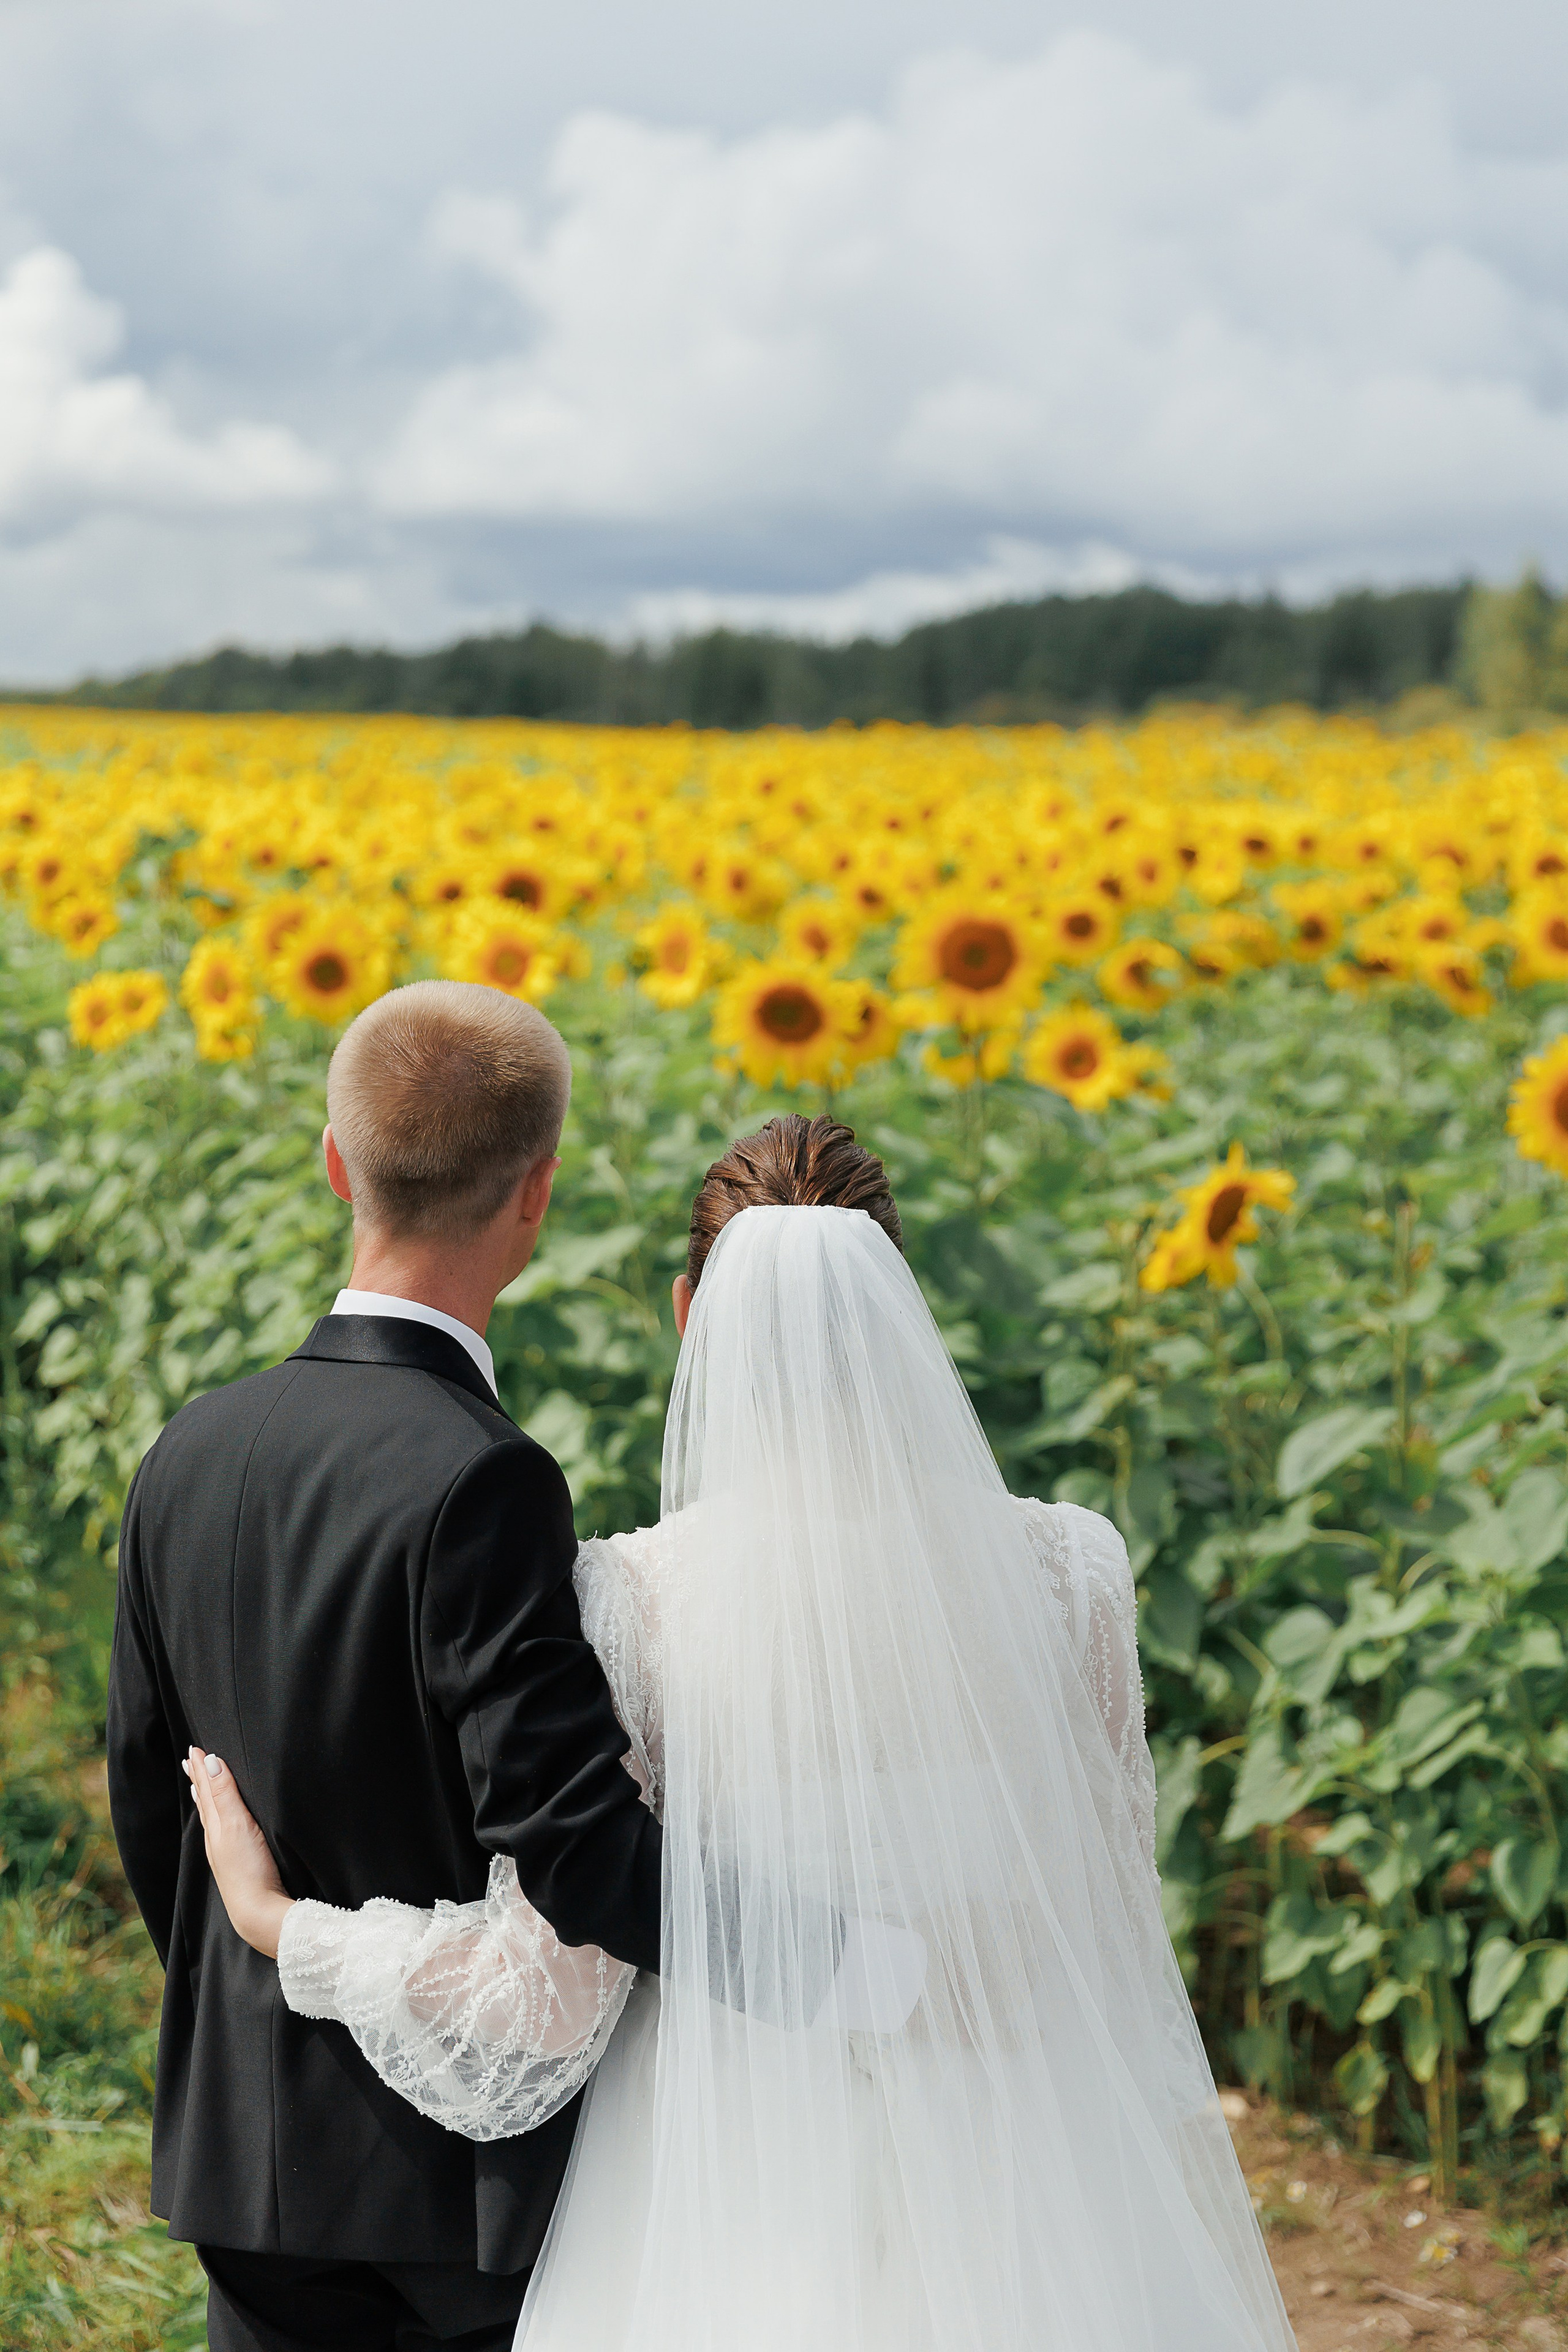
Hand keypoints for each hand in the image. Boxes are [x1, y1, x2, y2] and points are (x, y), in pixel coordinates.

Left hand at [184, 1747, 293, 1959]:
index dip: (201, 1769)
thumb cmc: (248, 1869)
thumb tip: (210, 1761)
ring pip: (213, 1816)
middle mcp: (216, 1838)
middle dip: (199, 1780)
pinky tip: (222, 1822)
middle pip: (205, 1802)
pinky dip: (219, 1817)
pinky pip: (222, 1830)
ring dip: (207, 1797)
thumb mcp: (236, 1825)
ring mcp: (227, 1852)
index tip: (194, 1749)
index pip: (206, 1790)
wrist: (258, 1912)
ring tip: (200, 1785)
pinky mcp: (239, 1862)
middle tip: (191, 1760)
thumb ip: (225, 1794)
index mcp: (215, 1826)